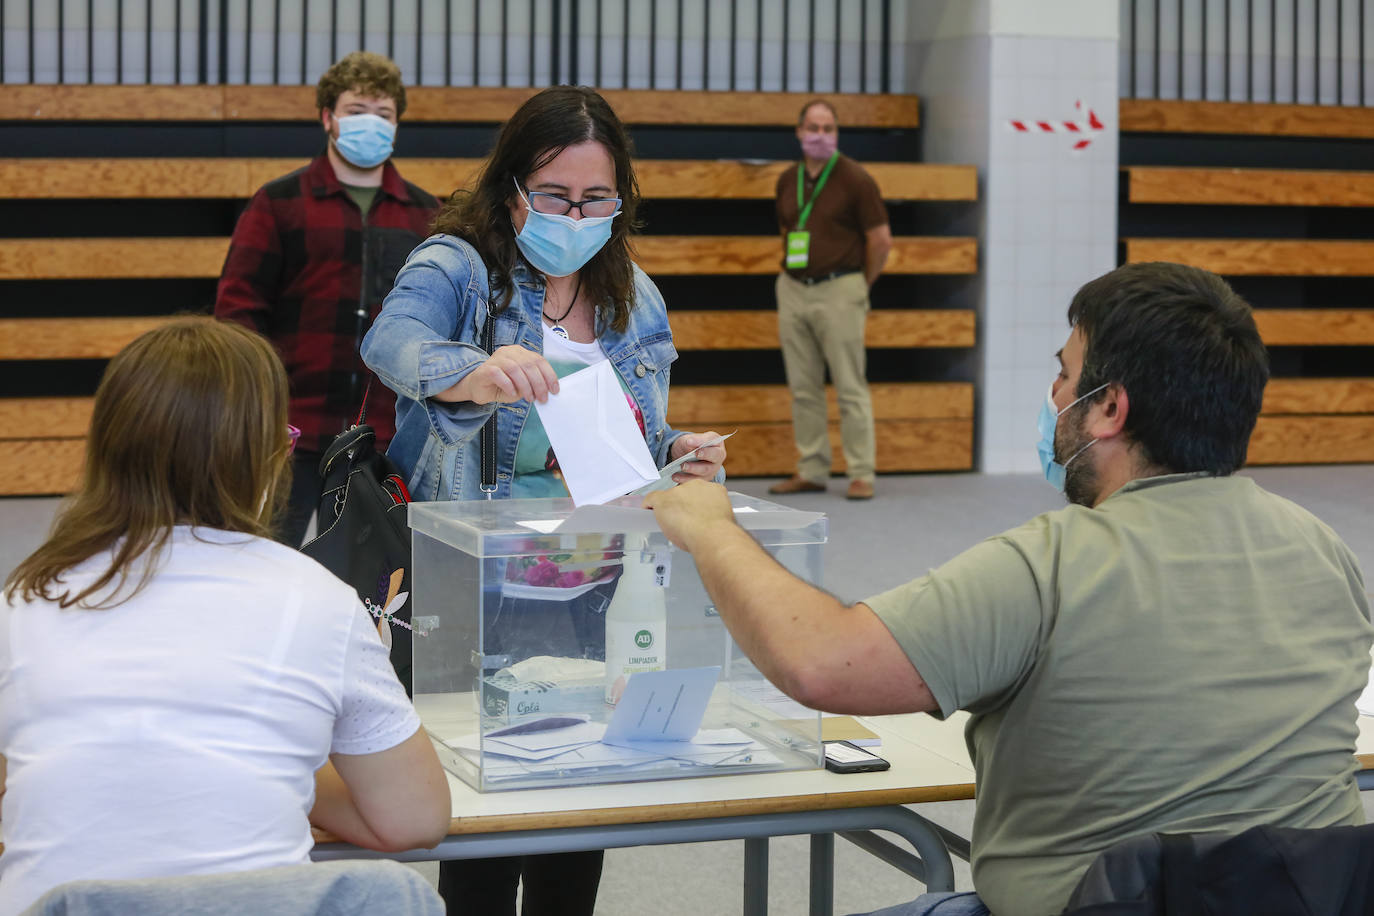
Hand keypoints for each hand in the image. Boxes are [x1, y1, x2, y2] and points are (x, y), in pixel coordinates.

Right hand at [443, 345, 558, 404]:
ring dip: (525, 386)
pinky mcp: (486, 368)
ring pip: (515, 369)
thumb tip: (547, 391)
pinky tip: (512, 394)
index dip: (549, 375)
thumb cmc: (502, 386)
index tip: (554, 390)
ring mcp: (497, 358)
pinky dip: (508, 385)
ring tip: (529, 398)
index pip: (539, 360)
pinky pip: (499, 374)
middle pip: (528, 365)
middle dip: (538, 383)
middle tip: (542, 398)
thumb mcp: (522, 385)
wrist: (478, 388)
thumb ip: (533, 384)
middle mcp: (509, 352)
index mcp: (521, 353)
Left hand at [642, 480, 734, 552]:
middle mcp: (695, 486)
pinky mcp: (663, 499)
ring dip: (669, 509)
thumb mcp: (724, 518)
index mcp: (713, 489)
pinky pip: (651, 499)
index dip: (696, 505)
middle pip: (684, 494)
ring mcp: (678, 492)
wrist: (712, 535)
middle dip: (683, 507)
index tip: (695, 514)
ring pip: (669, 498)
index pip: (700, 494)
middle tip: (685, 522)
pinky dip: (649, 506)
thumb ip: (714, 514)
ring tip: (673, 525)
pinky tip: (648, 512)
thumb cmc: (719, 532)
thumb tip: (708, 522)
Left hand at [668, 430, 727, 482]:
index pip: (713, 440)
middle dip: (704, 455)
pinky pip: (696, 481)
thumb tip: (689, 442)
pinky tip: (675, 477)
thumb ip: (690, 440)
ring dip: (692, 469)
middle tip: (693, 455)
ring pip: (705, 471)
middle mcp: (717, 457)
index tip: (690, 442)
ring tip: (681, 466)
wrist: (684, 456)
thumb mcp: (688, 439)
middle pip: (714, 457)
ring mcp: (712, 469)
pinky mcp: (704, 479)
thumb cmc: (690, 445)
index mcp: (716, 443)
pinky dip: (685, 479)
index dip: (702, 441)